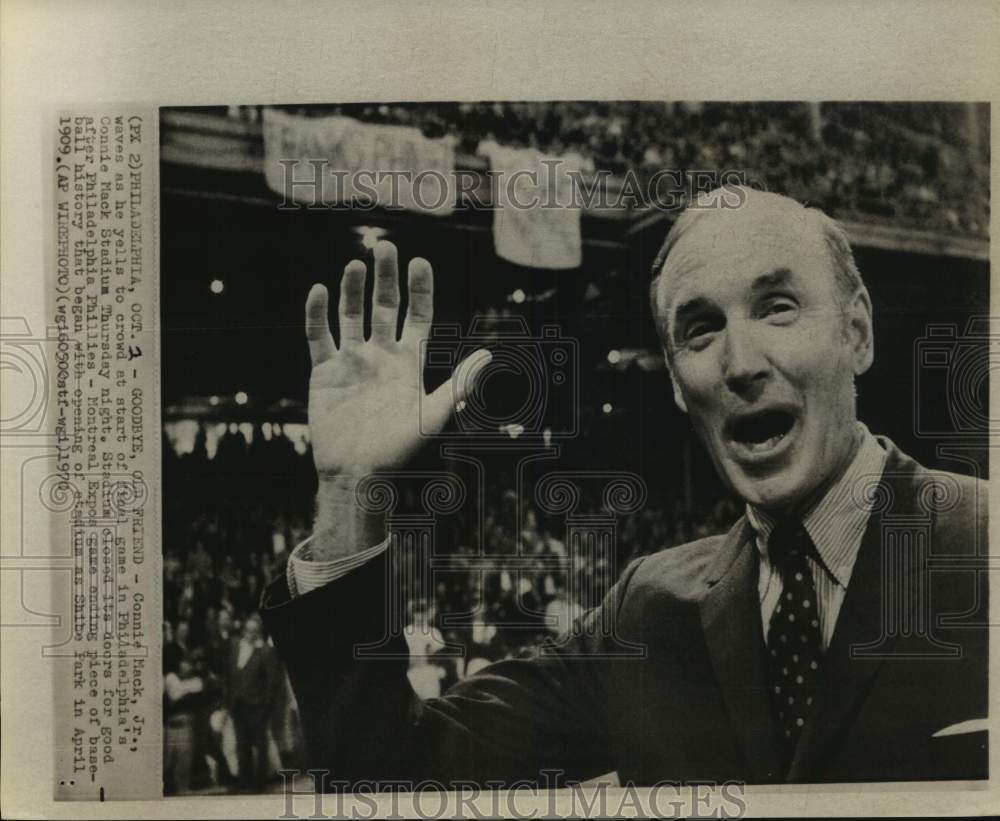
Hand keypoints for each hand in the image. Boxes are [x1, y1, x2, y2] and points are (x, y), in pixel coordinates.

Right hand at [303, 241, 489, 559]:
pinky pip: (318, 335)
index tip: (419, 261)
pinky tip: (321, 290)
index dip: (419, 289)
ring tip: (355, 263)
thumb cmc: (398, 450)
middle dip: (385, 276)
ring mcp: (350, 362)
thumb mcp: (433, 416)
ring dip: (352, 288)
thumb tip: (488, 357)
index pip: (416, 316)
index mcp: (408, 363)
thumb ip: (458, 385)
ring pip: (351, 314)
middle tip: (384, 246)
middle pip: (384, 306)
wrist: (357, 473)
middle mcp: (380, 356)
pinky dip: (318, 313)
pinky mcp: (323, 372)